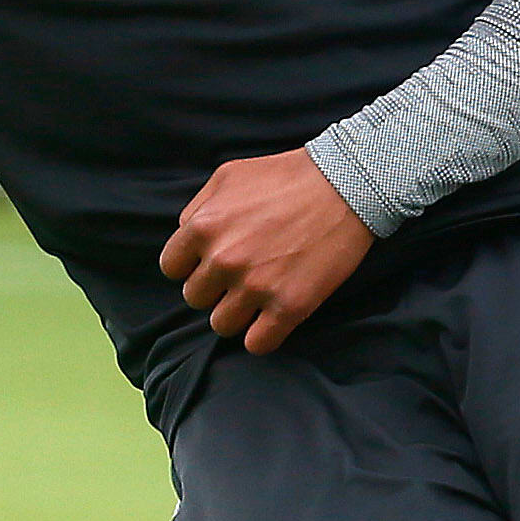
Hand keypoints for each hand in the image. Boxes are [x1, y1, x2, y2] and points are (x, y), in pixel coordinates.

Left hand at [160, 151, 374, 355]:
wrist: (347, 184)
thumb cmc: (286, 176)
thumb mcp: (228, 176)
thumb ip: (198, 208)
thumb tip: (185, 235)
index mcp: (203, 227)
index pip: (172, 269)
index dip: (192, 267)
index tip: (212, 263)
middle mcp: (224, 260)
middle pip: (196, 299)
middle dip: (215, 289)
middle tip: (241, 275)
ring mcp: (256, 286)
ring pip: (222, 325)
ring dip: (237, 314)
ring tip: (258, 296)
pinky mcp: (289, 306)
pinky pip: (258, 344)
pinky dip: (262, 336)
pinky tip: (273, 318)